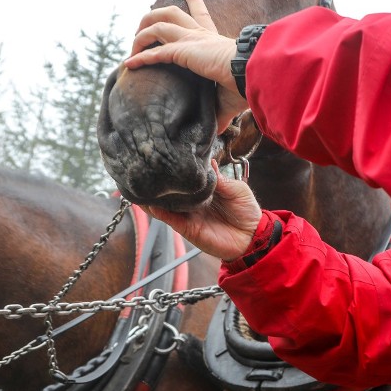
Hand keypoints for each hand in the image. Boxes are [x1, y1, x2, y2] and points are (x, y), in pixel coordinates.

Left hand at [125, 0, 246, 131]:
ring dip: (142, 33)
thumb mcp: (230, 96)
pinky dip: (140, 58)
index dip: (195, 0)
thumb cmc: (246, 83)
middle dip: (154, 14)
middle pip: (172, 12)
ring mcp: (191, 40)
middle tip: (143, 22)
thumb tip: (220, 130)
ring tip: (131, 47)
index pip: (202, 15)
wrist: (252, 73)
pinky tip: (128, 65)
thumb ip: (221, 111)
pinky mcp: (183, 52)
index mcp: (214, 40)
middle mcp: (200, 35)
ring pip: (159, 24)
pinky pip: (155, 53)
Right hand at [144, 161, 262, 260]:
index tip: (165, 153)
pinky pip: (170, 219)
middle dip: (158, 180)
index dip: (177, 167)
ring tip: (138, 184)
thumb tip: (208, 161)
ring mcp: (188, 214)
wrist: (252, 237)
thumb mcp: (236, 189)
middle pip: (171, 190)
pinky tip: (149, 204)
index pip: (186, 177)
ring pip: (164, 204)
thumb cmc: (246, 211)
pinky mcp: (187, 228)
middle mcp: (192, 201)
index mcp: (204, 189)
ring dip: (152, 196)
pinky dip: (159, 212)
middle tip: (143, 166)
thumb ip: (219, 178)